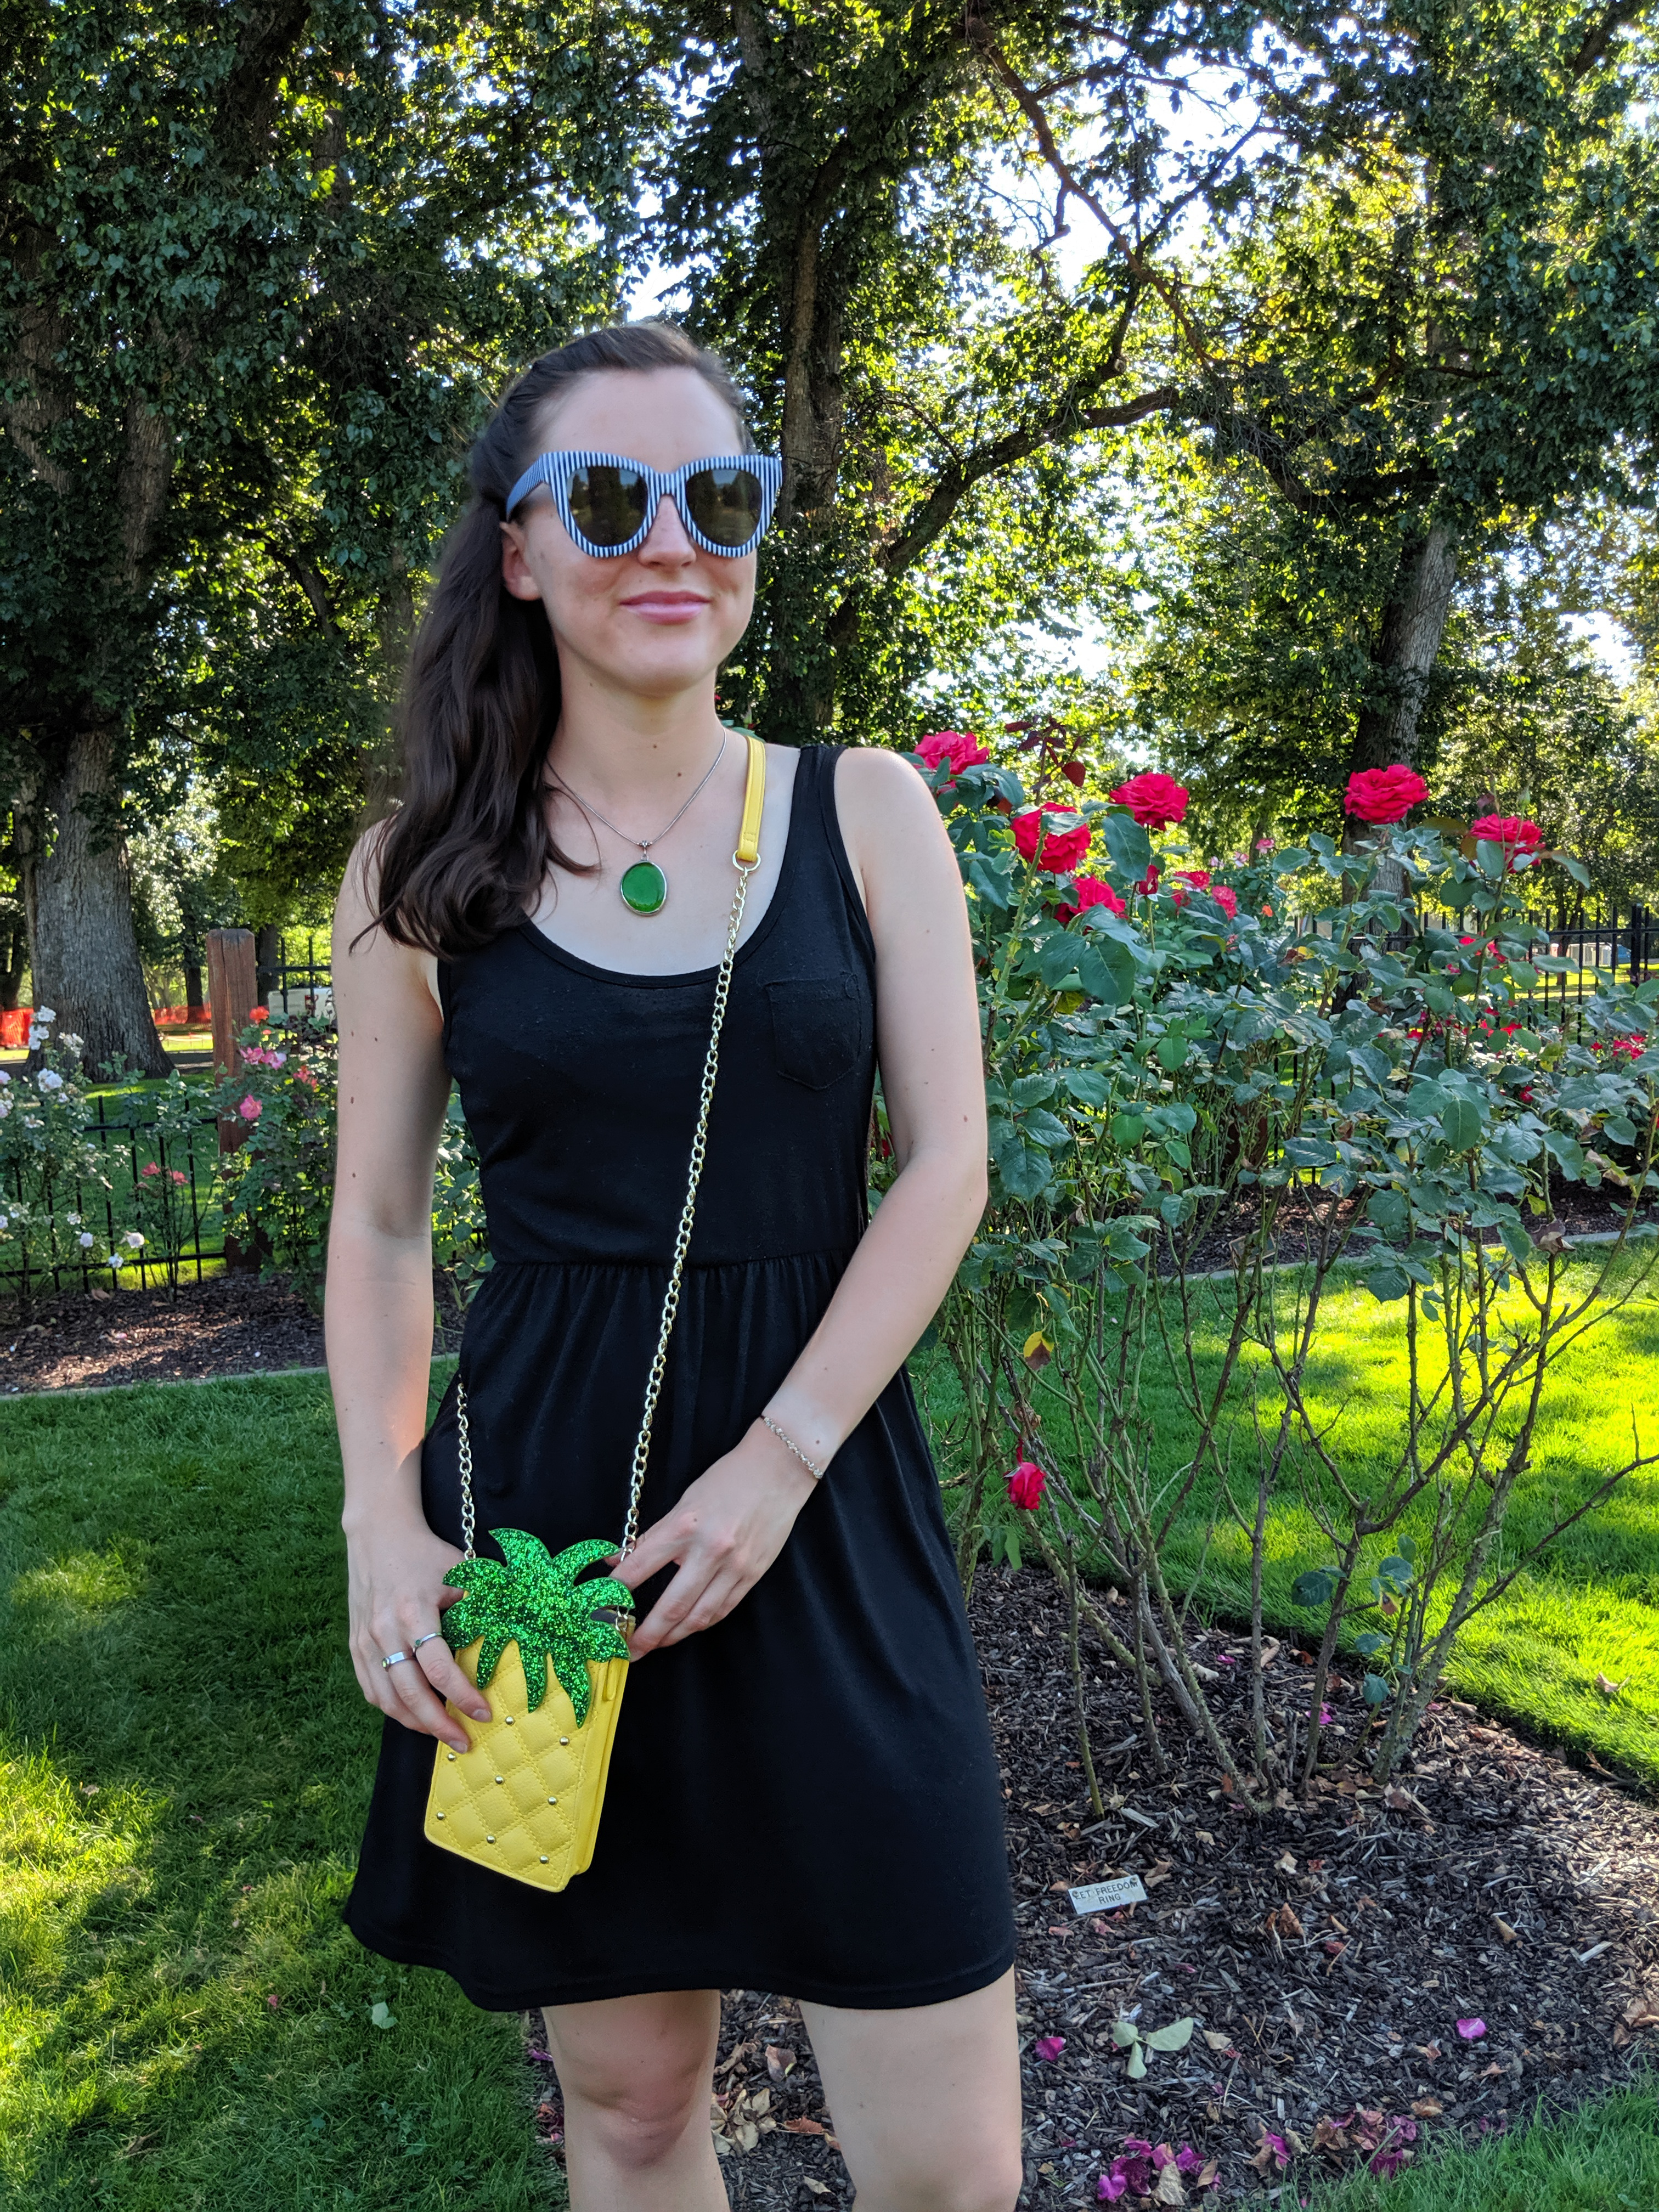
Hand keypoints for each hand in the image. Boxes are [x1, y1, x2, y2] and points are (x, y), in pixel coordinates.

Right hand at [345, 1459, 491, 1752]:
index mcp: (413, 1613)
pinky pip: (370, 1689)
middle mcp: (385, 1632)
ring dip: (414, 1723)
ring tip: (441, 1734)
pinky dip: (390, 1708)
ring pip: (387, 1698)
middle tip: (463, 1741)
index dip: (461, 1695)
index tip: (484, 1713)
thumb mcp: (459, 1571)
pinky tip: (411, 1715)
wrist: (378, 1533)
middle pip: (410, 1694)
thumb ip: (480, 1603)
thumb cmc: (425, 1553)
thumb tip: (514, 1632)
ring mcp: (366, 1641)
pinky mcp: (356, 1644)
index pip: (438, 1668)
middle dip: (438, 1724)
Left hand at [611, 1420, 818, 1656]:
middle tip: (626, 1651)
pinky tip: (687, 1627)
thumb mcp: (684, 1500)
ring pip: (699, 1617)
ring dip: (673, 1637)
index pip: (640, 1567)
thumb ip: (654, 1535)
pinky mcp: (753, 1574)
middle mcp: (709, 1549)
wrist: (779, 1468)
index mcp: (684, 1525)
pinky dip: (701, 1623)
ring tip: (655, 1645)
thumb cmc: (728, 1478)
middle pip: (671, 1606)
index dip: (616, 1593)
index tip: (599, 1611)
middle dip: (646, 1635)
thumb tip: (619, 1560)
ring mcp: (734, 1566)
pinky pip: (722, 1609)